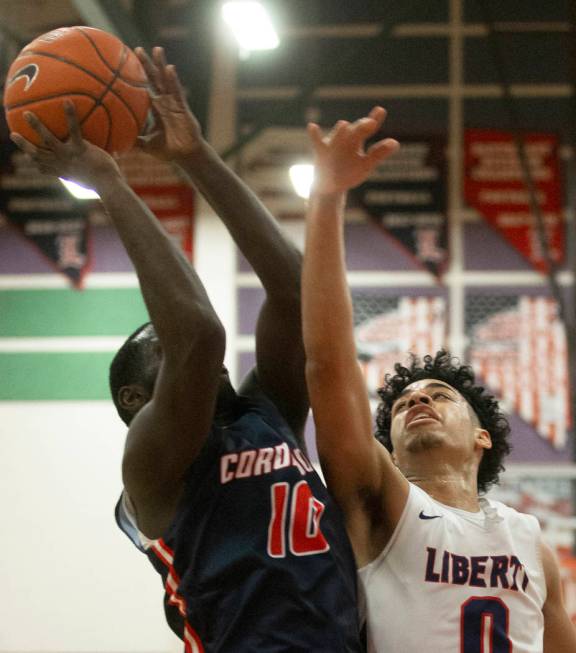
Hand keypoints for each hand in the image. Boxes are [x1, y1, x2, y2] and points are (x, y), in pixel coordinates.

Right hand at [10, 101, 120, 189]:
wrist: (108, 186)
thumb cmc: (105, 183)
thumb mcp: (93, 180)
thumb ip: (93, 170)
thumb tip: (107, 161)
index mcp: (63, 172)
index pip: (44, 168)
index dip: (35, 163)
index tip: (29, 159)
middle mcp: (61, 164)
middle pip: (36, 155)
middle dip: (23, 145)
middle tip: (13, 134)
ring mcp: (68, 156)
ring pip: (47, 140)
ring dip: (36, 127)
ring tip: (27, 114)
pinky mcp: (79, 150)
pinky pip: (73, 130)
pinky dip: (70, 116)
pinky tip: (67, 102)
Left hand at [135, 46, 204, 160]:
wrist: (186, 156)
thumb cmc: (169, 151)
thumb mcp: (147, 145)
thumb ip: (133, 141)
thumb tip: (114, 143)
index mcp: (157, 108)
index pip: (145, 88)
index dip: (138, 77)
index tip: (127, 63)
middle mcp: (165, 102)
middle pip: (154, 79)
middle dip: (146, 64)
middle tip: (136, 49)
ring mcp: (174, 103)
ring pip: (166, 80)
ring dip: (161, 64)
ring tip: (156, 49)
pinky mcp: (183, 107)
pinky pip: (177, 91)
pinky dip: (173, 80)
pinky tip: (170, 69)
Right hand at [307, 106, 398, 194]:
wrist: (329, 186)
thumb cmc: (349, 173)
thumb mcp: (365, 165)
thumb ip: (378, 154)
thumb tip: (395, 143)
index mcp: (357, 141)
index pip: (368, 128)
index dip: (375, 119)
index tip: (380, 111)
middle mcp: (346, 139)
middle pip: (355, 131)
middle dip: (361, 127)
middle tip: (370, 123)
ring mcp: (333, 144)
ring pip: (337, 136)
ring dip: (340, 131)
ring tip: (344, 124)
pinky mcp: (321, 152)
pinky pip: (317, 142)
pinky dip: (314, 135)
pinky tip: (312, 126)